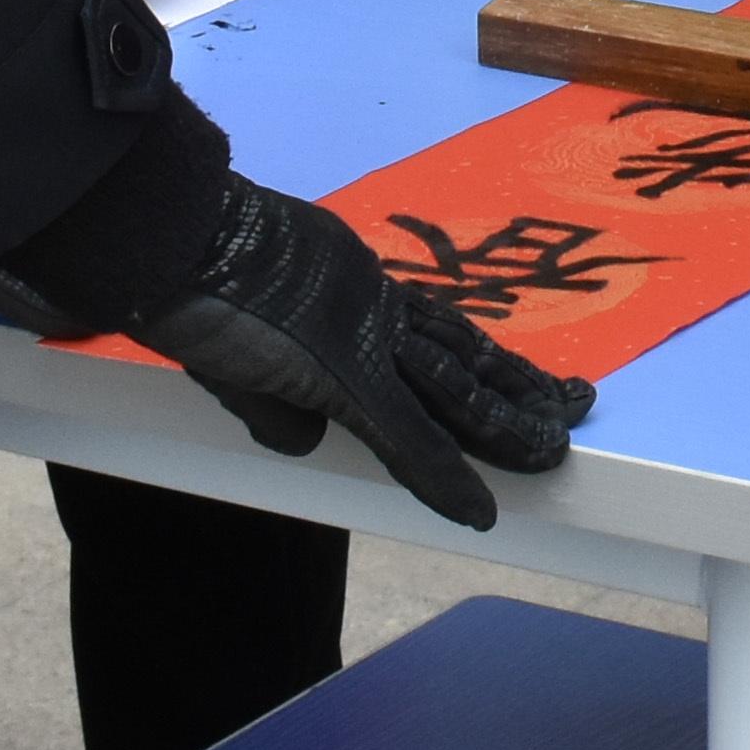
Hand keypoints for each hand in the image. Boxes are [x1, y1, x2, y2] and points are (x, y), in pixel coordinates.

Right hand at [22, 176, 595, 528]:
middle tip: (576, 406)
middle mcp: (371, 312)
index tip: (521, 375)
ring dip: (507, 427)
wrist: (173, 240)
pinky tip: (478, 509)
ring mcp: (364, 335)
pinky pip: (403, 434)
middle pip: (462, 357)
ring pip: (453, 389)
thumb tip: (304, 442)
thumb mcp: (235, 348)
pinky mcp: (344, 371)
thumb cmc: (192, 278)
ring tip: (557, 450)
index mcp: (352, 295)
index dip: (479, 358)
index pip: (432, 331)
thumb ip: (272, 399)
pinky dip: (440, 476)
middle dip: (520, 388)